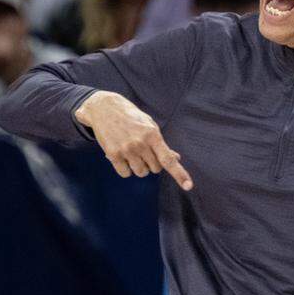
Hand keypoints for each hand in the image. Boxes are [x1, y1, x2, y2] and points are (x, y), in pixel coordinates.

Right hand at [74, 91, 192, 189]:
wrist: (104, 108)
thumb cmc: (131, 117)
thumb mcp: (149, 125)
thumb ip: (161, 144)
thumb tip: (176, 158)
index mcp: (152, 135)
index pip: (168, 159)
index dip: (179, 173)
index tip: (188, 186)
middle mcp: (140, 143)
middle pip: (155, 169)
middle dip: (152, 163)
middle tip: (144, 151)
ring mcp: (126, 149)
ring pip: (141, 173)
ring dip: (139, 167)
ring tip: (132, 152)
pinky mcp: (113, 154)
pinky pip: (125, 173)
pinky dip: (125, 169)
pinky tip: (122, 156)